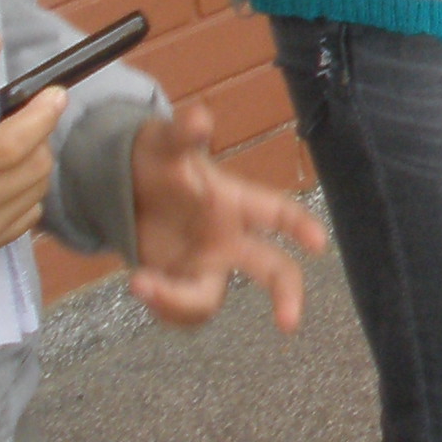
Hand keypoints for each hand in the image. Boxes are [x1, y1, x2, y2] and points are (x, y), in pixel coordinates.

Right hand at [0, 33, 66, 276]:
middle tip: (25, 121)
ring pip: (35, 192)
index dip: (41, 117)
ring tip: (10, 150)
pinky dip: (24, 193)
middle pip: (31, 168)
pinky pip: (26, 218)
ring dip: (34, 164)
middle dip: (39, 136)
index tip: (54, 95)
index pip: (8, 145)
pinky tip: (0, 180)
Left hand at [127, 101, 329, 333]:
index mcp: (235, 203)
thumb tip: (199, 117)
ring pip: (212, 299)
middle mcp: (227, 240)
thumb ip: (182, 134)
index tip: (319, 245)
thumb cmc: (157, 161)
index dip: (301, 226)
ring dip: (181, 301)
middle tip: (289, 323)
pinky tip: (141, 285)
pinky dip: (164, 307)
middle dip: (286, 295)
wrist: (121, 187)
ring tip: (143, 283)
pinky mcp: (177, 284)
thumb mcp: (164, 144)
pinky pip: (182, 310)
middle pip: (271, 269)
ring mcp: (204, 265)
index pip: (278, 213)